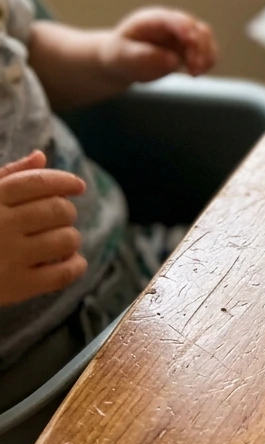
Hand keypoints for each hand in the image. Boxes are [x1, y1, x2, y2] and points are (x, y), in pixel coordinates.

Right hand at [0, 151, 87, 305]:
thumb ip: (8, 176)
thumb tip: (40, 156)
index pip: (37, 182)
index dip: (64, 181)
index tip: (78, 186)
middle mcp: (0, 226)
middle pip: (58, 210)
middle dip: (67, 212)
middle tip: (60, 219)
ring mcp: (8, 257)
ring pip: (66, 240)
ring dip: (71, 239)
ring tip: (60, 242)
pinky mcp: (16, 287)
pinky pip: (64, 273)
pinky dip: (75, 266)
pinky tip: (71, 262)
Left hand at [102, 8, 218, 83]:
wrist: (124, 61)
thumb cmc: (120, 56)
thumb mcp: (122, 56)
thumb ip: (144, 57)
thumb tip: (172, 60)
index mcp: (153, 20)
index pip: (173, 20)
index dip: (184, 28)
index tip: (191, 42)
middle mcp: (172, 24)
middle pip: (196, 28)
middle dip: (200, 48)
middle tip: (194, 69)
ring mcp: (183, 35)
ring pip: (206, 39)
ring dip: (207, 56)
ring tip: (195, 74)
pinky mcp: (190, 47)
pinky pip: (207, 51)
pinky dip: (208, 62)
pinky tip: (196, 73)